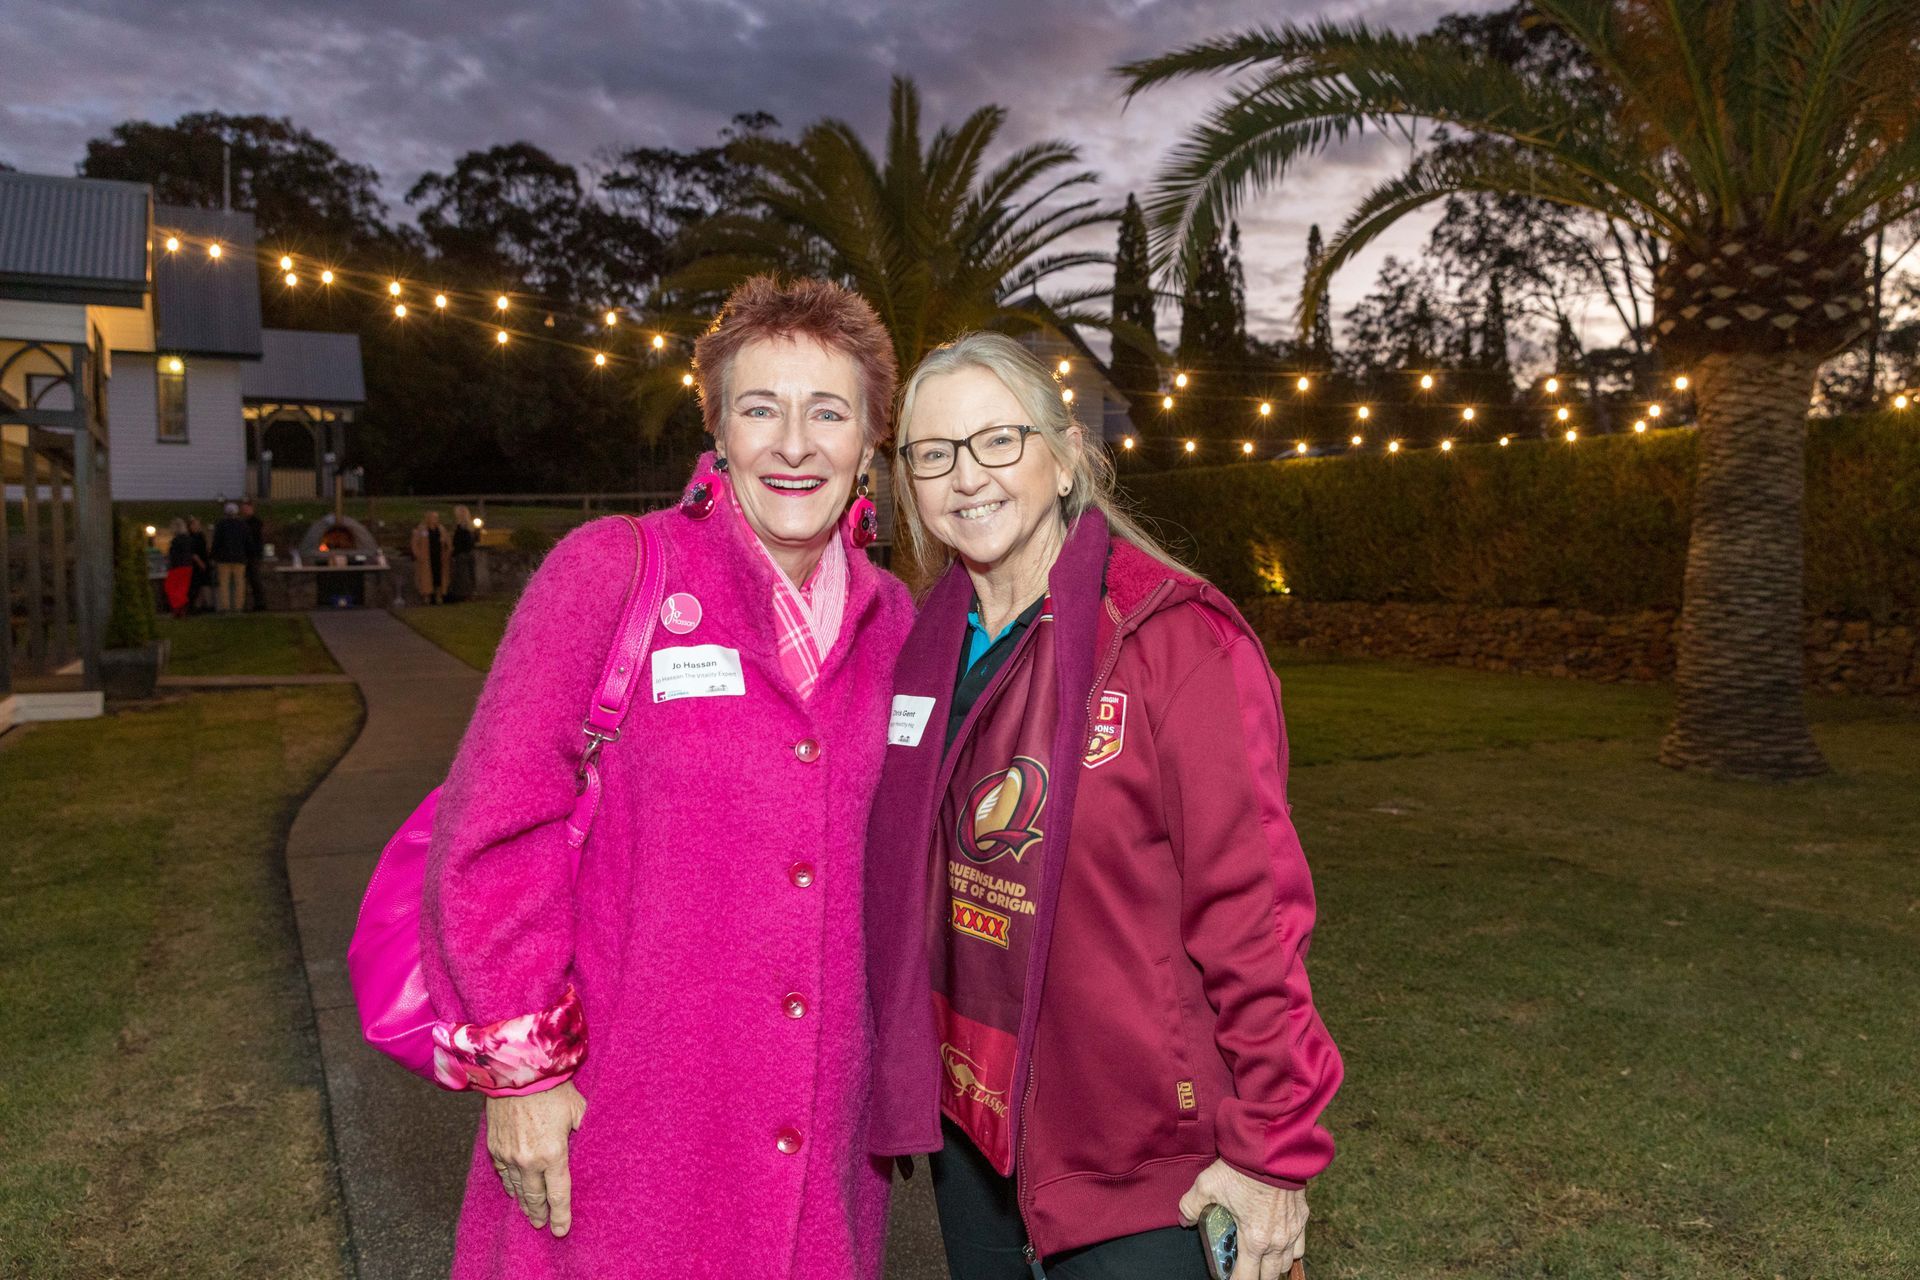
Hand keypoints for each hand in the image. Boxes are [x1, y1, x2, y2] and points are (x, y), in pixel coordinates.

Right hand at [485, 1081, 586, 1235]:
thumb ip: (584, 1131)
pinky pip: (502, 1174)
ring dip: (524, 1203)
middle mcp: (528, 1161)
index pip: (559, 1194)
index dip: (561, 1215)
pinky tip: (513, 1189)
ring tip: (530, 1213)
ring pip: (516, 1189)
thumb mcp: (578, 1109)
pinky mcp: (495, 1147)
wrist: (516, 1071)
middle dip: (540, 1214)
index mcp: (553, 1154)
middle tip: (542, 1225)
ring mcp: (508, 1156)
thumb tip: (592, 1143)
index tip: (561, 1230)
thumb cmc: (551, 1088)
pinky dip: (509, 1185)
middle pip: (535, 1198)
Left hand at [1178, 1159, 1307, 1279]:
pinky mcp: (1302, 1216)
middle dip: (1256, 1276)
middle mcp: (1277, 1240)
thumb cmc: (1241, 1168)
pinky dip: (1290, 1249)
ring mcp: (1293, 1229)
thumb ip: (1191, 1206)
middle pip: (1271, 1276)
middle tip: (1243, 1269)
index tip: (1228, 1278)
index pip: (1246, 1278)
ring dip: (1274, 1265)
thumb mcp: (1207, 1185)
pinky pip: (1300, 1245)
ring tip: (1261, 1259)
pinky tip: (1279, 1243)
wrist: (1271, 1145)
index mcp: (1255, 1239)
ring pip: (1287, 1263)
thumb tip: (1184, 1219)